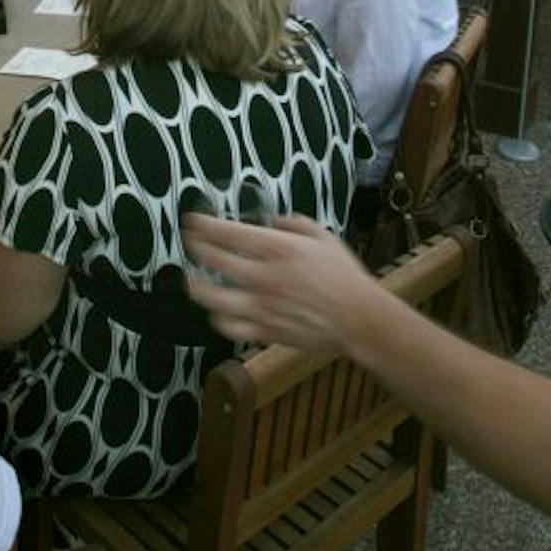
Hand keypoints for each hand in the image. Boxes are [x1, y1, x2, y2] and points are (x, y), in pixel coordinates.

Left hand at [184, 213, 381, 354]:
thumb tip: (275, 220)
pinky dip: (218, 317)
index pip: (226, 232)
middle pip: (212, 260)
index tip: (194, 221)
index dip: (203, 225)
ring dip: (197, 285)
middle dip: (195, 247)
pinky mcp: (264, 329)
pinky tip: (217, 310)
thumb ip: (294, 224)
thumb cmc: (343, 277)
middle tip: (192, 243)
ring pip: (211, 297)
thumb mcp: (322, 237)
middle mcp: (263, 276)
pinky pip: (228, 326)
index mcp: (276, 249)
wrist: (358, 317)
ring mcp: (261, 305)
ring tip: (192, 279)